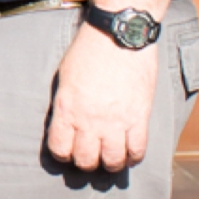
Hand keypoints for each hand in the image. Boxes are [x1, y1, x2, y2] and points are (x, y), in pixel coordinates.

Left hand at [45, 22, 159, 174]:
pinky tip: (130, 153)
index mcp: (67, 108)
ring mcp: (116, 120)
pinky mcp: (140, 116)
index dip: (63, 154)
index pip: (59, 149)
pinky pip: (137, 150)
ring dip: (111, 164)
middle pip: (86, 160)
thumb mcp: (65, 77)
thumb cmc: (89, 50)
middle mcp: (89, 119)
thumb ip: (65, 104)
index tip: (69, 150)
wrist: (119, 34)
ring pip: (112, 161)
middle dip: (86, 162)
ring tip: (111, 157)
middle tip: (91, 155)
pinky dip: (133, 157)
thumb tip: (66, 125)